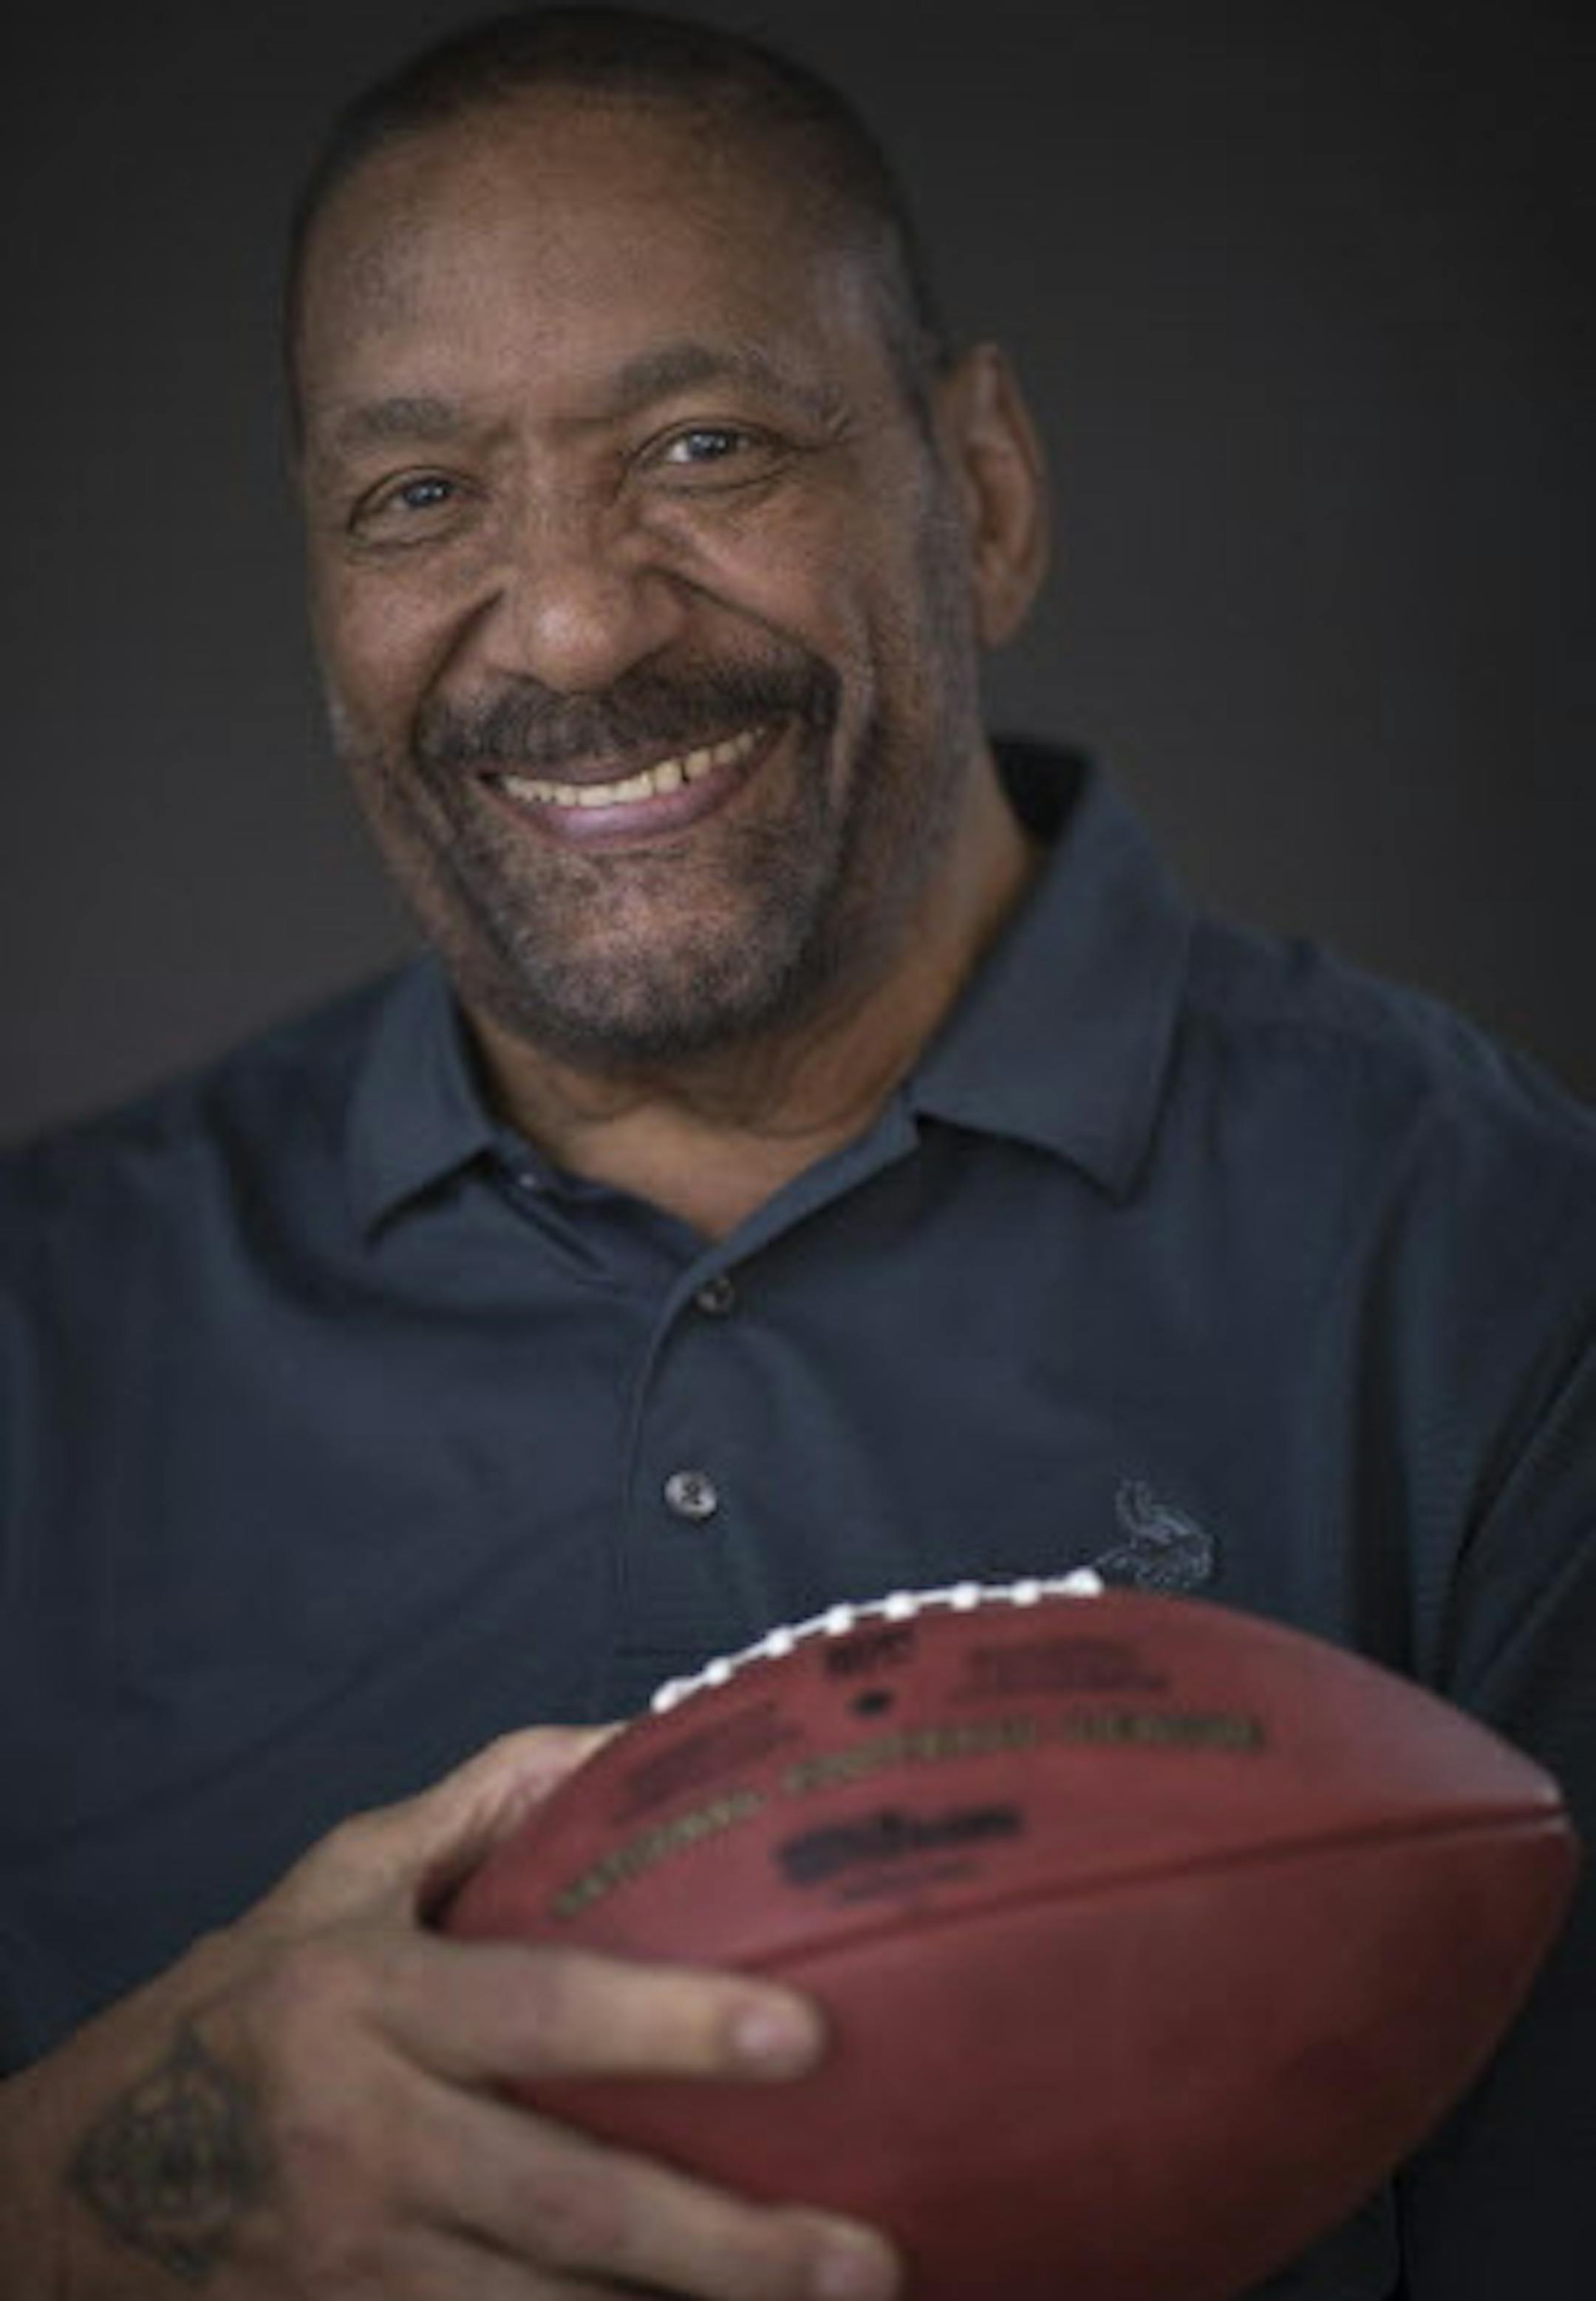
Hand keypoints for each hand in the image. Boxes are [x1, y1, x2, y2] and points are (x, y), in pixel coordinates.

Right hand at [0, 1728, 900, 2299]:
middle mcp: (366, 2138)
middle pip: (566, 2204)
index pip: (538, 2008)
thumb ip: (482, 1802)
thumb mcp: (340, 1878)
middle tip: (866, 2258)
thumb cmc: (245, 2004)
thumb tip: (631, 1735)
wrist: (75, 2181)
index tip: (802, 2036)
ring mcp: (356, 2265)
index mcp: (369, 2000)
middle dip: (724, 2246)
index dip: (669, 2022)